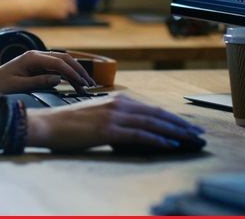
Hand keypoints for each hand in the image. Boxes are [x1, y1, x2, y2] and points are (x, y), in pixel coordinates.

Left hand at [0, 50, 95, 101]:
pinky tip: (74, 82)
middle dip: (79, 70)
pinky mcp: (35, 65)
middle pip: (64, 58)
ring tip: (86, 84)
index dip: (73, 73)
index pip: (59, 63)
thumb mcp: (18, 86)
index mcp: (31, 57)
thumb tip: (59, 78)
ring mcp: (36, 59)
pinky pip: (55, 67)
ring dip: (75, 71)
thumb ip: (39, 81)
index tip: (84, 84)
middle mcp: (35, 55)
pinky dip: (67, 73)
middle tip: (90, 84)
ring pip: (62, 61)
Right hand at [27, 0, 76, 19]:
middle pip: (73, 3)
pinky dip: (58, 17)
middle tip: (71, 13)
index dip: (71, 0)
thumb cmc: (38, 0)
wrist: (33, 5)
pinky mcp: (63, 13)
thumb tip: (66, 3)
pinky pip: (64, 16)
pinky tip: (50, 14)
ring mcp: (65, 4)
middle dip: (72, 8)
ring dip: (63, 12)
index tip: (70, 5)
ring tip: (51, 12)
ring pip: (69, 11)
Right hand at [28, 95, 205, 151]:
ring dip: (175, 132)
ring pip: (153, 123)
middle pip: (157, 114)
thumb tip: (134, 129)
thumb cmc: (69, 123)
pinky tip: (171, 144)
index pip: (152, 109)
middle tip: (198, 133)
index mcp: (117, 100)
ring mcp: (114, 116)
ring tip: (191, 139)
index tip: (187, 126)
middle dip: (180, 124)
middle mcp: (119, 104)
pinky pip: (140, 135)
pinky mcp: (108, 130)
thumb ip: (116, 119)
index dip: (172, 118)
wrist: (46, 124)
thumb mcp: (97, 116)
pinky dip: (158, 139)